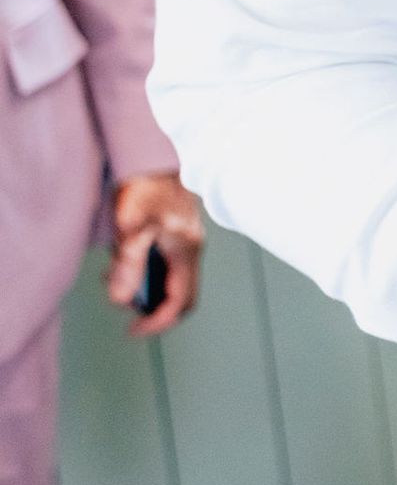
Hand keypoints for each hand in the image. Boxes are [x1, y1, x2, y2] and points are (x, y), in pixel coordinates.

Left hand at [106, 173, 204, 335]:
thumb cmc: (148, 185)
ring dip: (145, 289)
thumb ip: (127, 265)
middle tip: (127, 309)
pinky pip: (164, 264)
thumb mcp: (131, 228)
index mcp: (186, 252)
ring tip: (118, 280)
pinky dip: (145, 272)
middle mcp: (190, 249)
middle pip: (180, 295)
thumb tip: (121, 298)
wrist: (154, 155)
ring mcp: (184, 241)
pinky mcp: (175, 232)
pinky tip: (124, 261)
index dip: (158, 321)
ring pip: (170, 280)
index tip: (135, 329)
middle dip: (153, 308)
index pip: (180, 301)